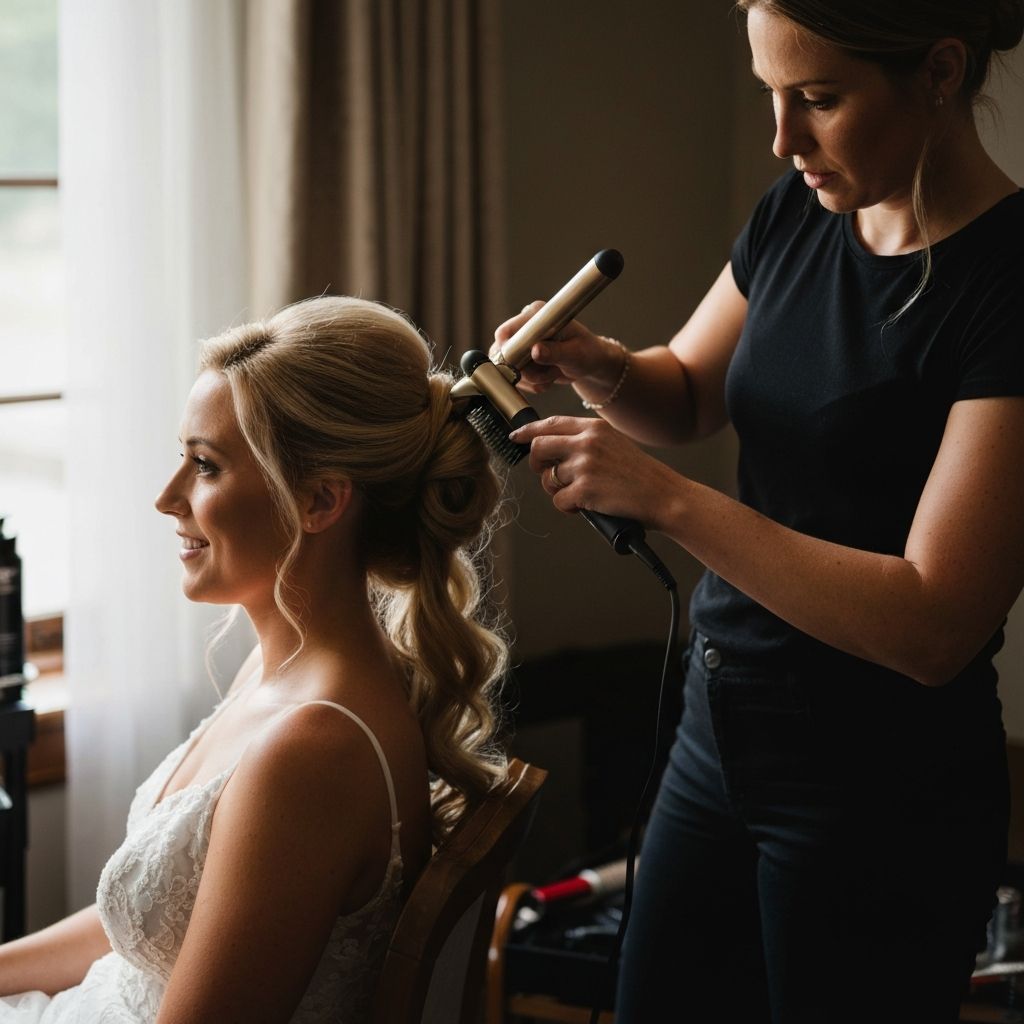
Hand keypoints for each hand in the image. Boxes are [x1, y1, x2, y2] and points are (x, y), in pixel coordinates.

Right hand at [491, 301, 624, 395]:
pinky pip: (515, 377)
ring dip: (530, 380)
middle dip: (524, 372)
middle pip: (503, 353)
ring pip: (508, 368)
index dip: (509, 352)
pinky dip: (530, 384)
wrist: (590, 362)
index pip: (506, 332)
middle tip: (547, 376)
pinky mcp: (520, 357)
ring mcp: (520, 342)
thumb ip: (555, 352)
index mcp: (537, 315)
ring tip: (552, 376)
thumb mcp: (575, 354)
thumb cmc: (588, 353)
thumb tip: (535, 350)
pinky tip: (547, 379)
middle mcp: (525, 325)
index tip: (521, 369)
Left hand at [509, 415, 679, 530]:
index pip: (550, 423)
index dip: (528, 431)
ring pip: (546, 478)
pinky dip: (568, 508)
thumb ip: (585, 441)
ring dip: (557, 491)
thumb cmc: (639, 475)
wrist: (663, 495)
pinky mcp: (584, 489)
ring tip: (580, 495)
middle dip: (537, 465)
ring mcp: (584, 465)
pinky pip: (558, 501)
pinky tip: (586, 506)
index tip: (515, 436)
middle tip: (549, 475)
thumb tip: (551, 449)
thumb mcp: (613, 443)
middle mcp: (586, 442)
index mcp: (594, 427)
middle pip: (539, 447)